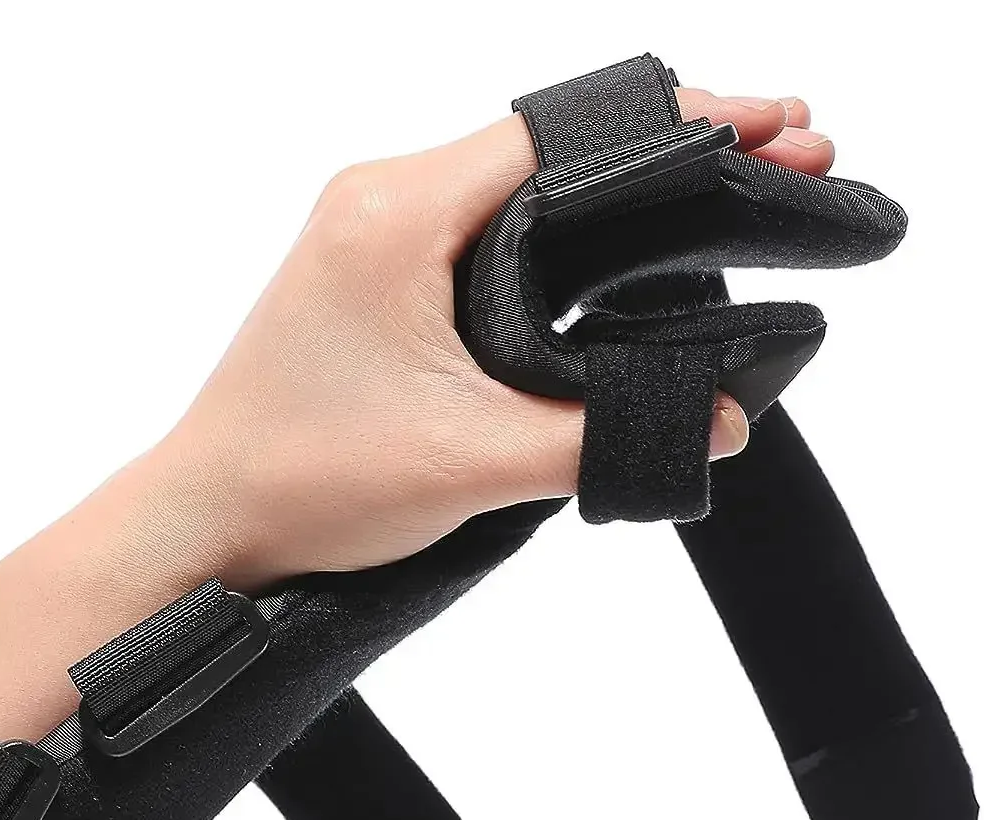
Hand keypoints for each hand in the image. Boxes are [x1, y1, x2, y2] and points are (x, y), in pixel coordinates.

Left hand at [133, 92, 829, 589]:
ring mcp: (369, 237)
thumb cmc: (298, 483)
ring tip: (717, 204)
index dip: (686, 129)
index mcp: (396, 212)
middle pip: (552, 148)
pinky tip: (614, 263)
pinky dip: (558, 238)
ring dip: (614, 198)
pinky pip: (482, 233)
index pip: (567, 136)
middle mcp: (378, 201)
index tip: (776, 130)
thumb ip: (601, 436)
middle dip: (670, 155)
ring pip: (518, 189)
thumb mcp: (469, 463)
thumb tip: (714, 421)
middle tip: (778, 160)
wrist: (205, 525)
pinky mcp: (370, 281)